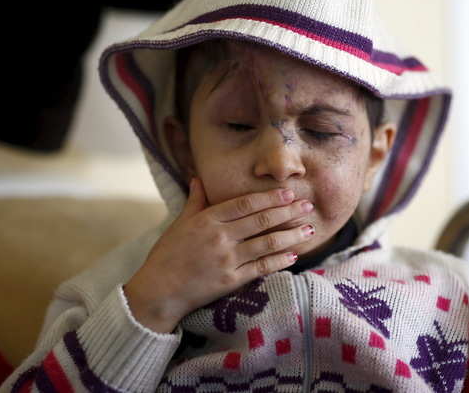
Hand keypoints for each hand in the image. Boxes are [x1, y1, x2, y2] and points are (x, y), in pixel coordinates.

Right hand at [124, 177, 314, 332]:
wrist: (158, 291)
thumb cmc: (167, 255)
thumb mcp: (180, 223)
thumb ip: (195, 200)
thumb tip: (198, 177)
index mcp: (207, 219)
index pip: (245, 204)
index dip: (269, 198)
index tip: (288, 193)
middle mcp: (220, 237)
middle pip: (261, 220)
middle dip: (288, 212)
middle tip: (308, 206)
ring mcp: (227, 259)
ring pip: (267, 243)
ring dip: (291, 235)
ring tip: (309, 229)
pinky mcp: (231, 281)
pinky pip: (262, 268)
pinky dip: (280, 260)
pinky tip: (294, 255)